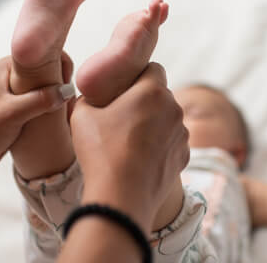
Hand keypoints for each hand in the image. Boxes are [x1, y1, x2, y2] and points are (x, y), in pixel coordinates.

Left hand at [0, 57, 70, 172]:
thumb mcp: (13, 113)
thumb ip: (40, 100)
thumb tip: (67, 91)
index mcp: (10, 66)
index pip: (44, 54)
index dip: (61, 65)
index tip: (68, 84)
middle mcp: (15, 74)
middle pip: (50, 70)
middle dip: (62, 83)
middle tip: (68, 101)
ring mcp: (20, 90)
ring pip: (49, 86)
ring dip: (59, 97)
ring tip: (65, 111)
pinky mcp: (23, 105)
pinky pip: (45, 100)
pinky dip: (54, 107)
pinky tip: (59, 118)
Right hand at [70, 63, 189, 231]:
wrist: (122, 198)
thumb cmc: (101, 152)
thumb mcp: (81, 115)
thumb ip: (88, 96)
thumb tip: (92, 95)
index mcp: (152, 92)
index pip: (153, 67)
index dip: (139, 74)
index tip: (126, 87)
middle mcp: (174, 108)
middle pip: (161, 93)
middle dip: (145, 99)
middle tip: (124, 115)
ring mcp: (182, 133)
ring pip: (168, 117)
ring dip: (155, 121)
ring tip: (131, 140)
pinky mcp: (184, 155)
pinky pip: (172, 140)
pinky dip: (161, 143)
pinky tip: (142, 157)